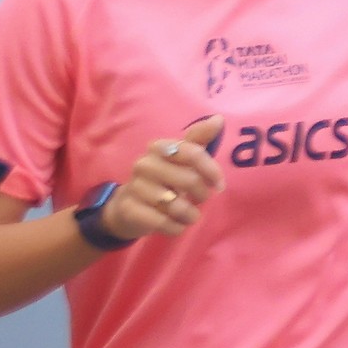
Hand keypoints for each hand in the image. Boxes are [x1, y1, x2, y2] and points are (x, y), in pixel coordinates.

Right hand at [97, 117, 226, 242]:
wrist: (129, 207)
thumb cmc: (164, 179)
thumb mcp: (181, 158)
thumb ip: (198, 139)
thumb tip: (218, 118)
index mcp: (159, 148)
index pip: (193, 152)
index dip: (212, 170)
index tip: (219, 184)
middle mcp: (144, 164)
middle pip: (189, 180)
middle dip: (202, 195)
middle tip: (200, 199)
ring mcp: (135, 186)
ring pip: (177, 205)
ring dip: (190, 215)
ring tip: (188, 215)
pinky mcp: (130, 209)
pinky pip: (164, 222)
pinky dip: (176, 228)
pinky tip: (175, 225)